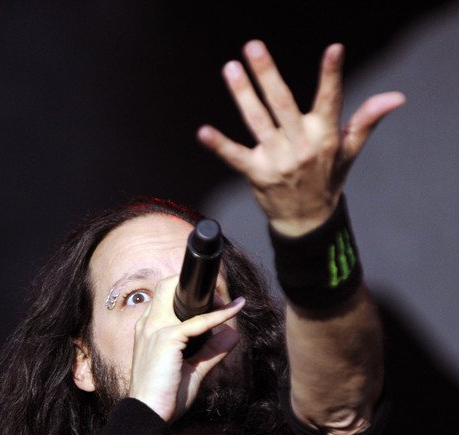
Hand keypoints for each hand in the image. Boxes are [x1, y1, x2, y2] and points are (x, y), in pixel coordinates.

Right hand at [129, 275, 244, 422]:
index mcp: (148, 329)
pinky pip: (199, 321)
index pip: (164, 298)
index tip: (213, 300)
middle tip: (220, 297)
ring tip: (231, 302)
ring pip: (179, 296)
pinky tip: (235, 309)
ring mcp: (155, 329)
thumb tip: (232, 335)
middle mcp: (148, 324)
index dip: (187, 295)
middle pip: (166, 287)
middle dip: (192, 285)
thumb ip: (211, 350)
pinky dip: (219, 315)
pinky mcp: (166, 338)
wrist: (149, 414)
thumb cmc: (165, 395)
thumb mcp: (193, 369)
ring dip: (207, 296)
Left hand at [197, 41, 405, 235]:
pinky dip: (219, 145)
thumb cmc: (327, 179)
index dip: (331, 76)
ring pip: (258, 122)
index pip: (330, 100)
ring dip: (243, 95)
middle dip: (268, 75)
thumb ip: (366, 119)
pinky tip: (203, 132)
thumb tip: (396, 97)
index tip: (334, 50)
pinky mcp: (257, 174)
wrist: (307, 222)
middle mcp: (301, 146)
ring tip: (231, 69)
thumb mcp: (349, 150)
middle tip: (253, 47)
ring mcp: (278, 161)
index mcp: (325, 136)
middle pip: (282, 104)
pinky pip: (236, 157)